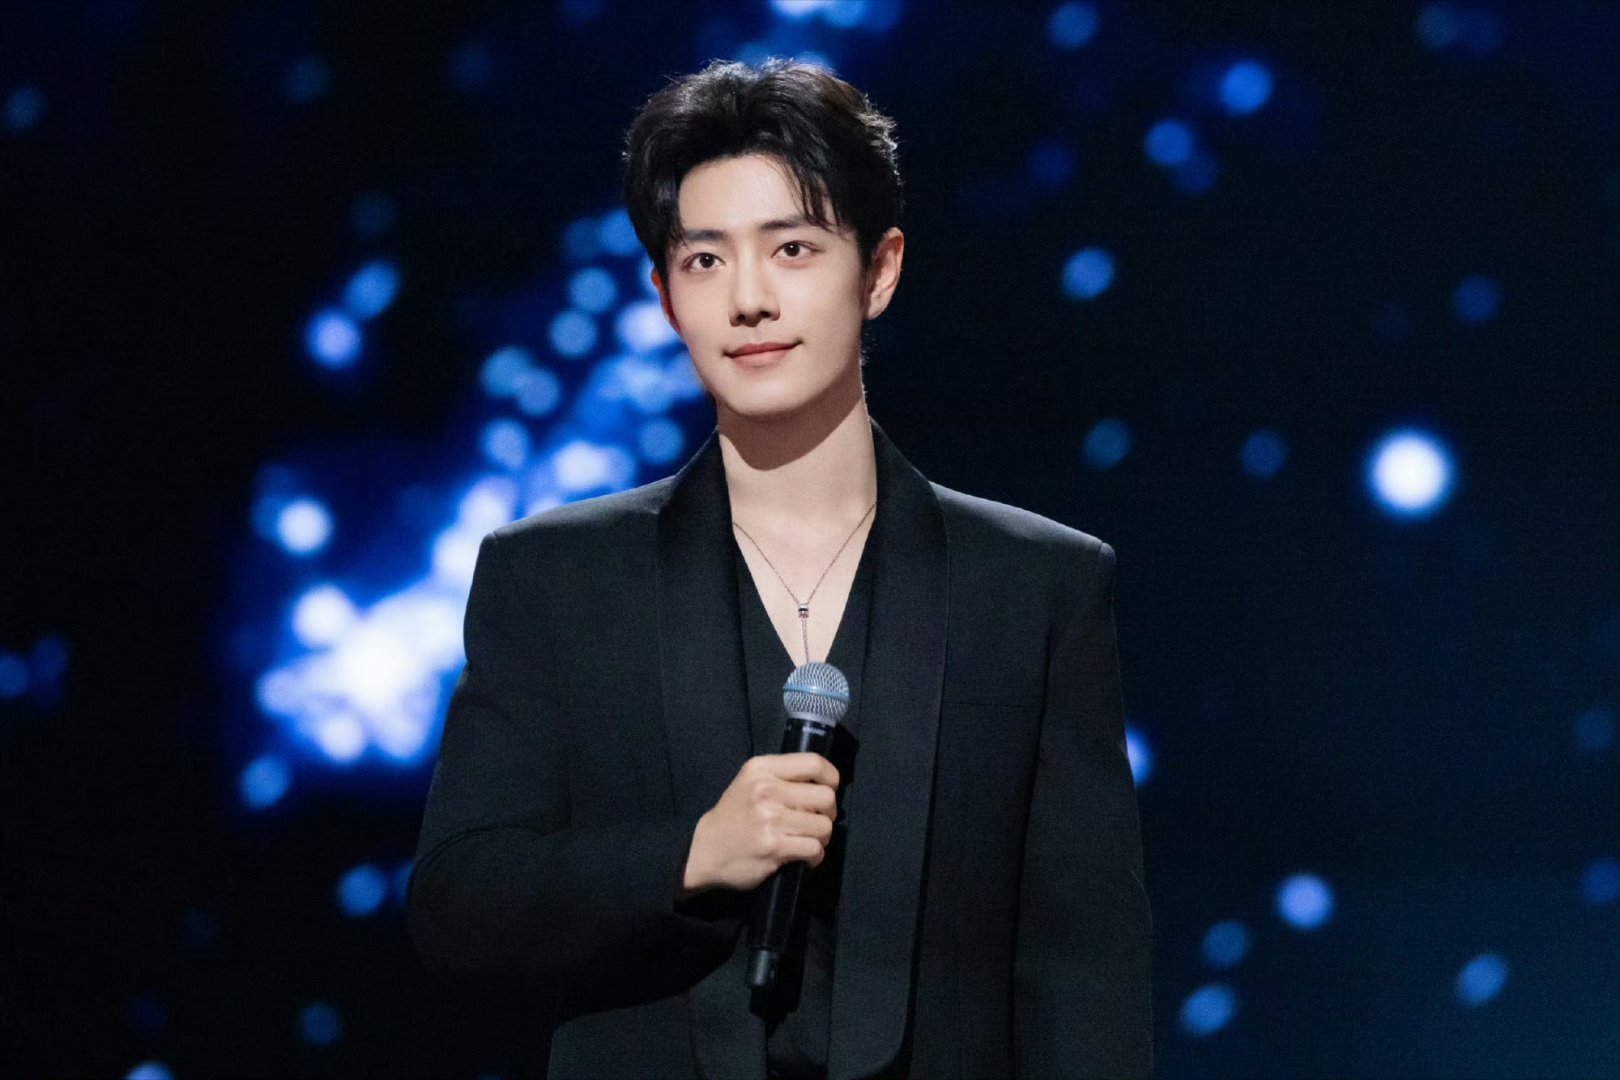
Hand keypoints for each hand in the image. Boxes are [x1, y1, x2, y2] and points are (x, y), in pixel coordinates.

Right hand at [679, 752, 839, 896]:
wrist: (705, 851)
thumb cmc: (734, 815)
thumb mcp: (750, 783)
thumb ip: (782, 777)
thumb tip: (823, 784)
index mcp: (762, 769)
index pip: (814, 763)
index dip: (831, 777)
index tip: (829, 789)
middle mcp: (766, 790)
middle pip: (826, 797)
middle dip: (829, 812)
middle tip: (817, 820)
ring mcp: (770, 819)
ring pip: (824, 825)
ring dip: (823, 837)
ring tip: (810, 840)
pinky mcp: (774, 846)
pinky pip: (814, 849)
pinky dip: (816, 856)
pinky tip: (806, 857)